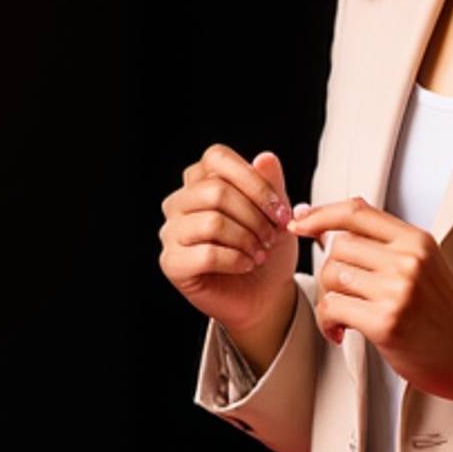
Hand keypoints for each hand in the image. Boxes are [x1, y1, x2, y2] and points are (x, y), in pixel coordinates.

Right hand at [159, 145, 298, 327]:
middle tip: (273, 236)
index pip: (217, 158)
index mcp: (200, 180)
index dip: (253, 181)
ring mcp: (171, 232)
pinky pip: (206, 253)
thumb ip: (272, 184)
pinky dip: (236, 260)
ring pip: (212, 222)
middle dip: (254, 215)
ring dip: (247, 239)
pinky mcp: (171, 262)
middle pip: (216, 191)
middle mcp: (179, 202)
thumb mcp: (277, 212)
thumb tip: (265, 158)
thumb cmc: (268, 249)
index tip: (281, 210)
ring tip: (261, 252)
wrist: (265, 294)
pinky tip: (247, 265)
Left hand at [284, 195, 452, 409]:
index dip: (321, 213)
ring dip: (327, 299)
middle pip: (338, 247)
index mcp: (416, 241)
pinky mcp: (386, 321)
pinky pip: (333, 308)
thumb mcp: (426, 266)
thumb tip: (334, 232)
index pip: (357, 212)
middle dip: (329, 273)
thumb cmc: (447, 318)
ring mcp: (397, 290)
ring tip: (341, 318)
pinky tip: (341, 332)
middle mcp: (407, 259)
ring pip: (331, 276)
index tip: (300, 222)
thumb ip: (389, 247)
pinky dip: (327, 322)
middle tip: (340, 296)